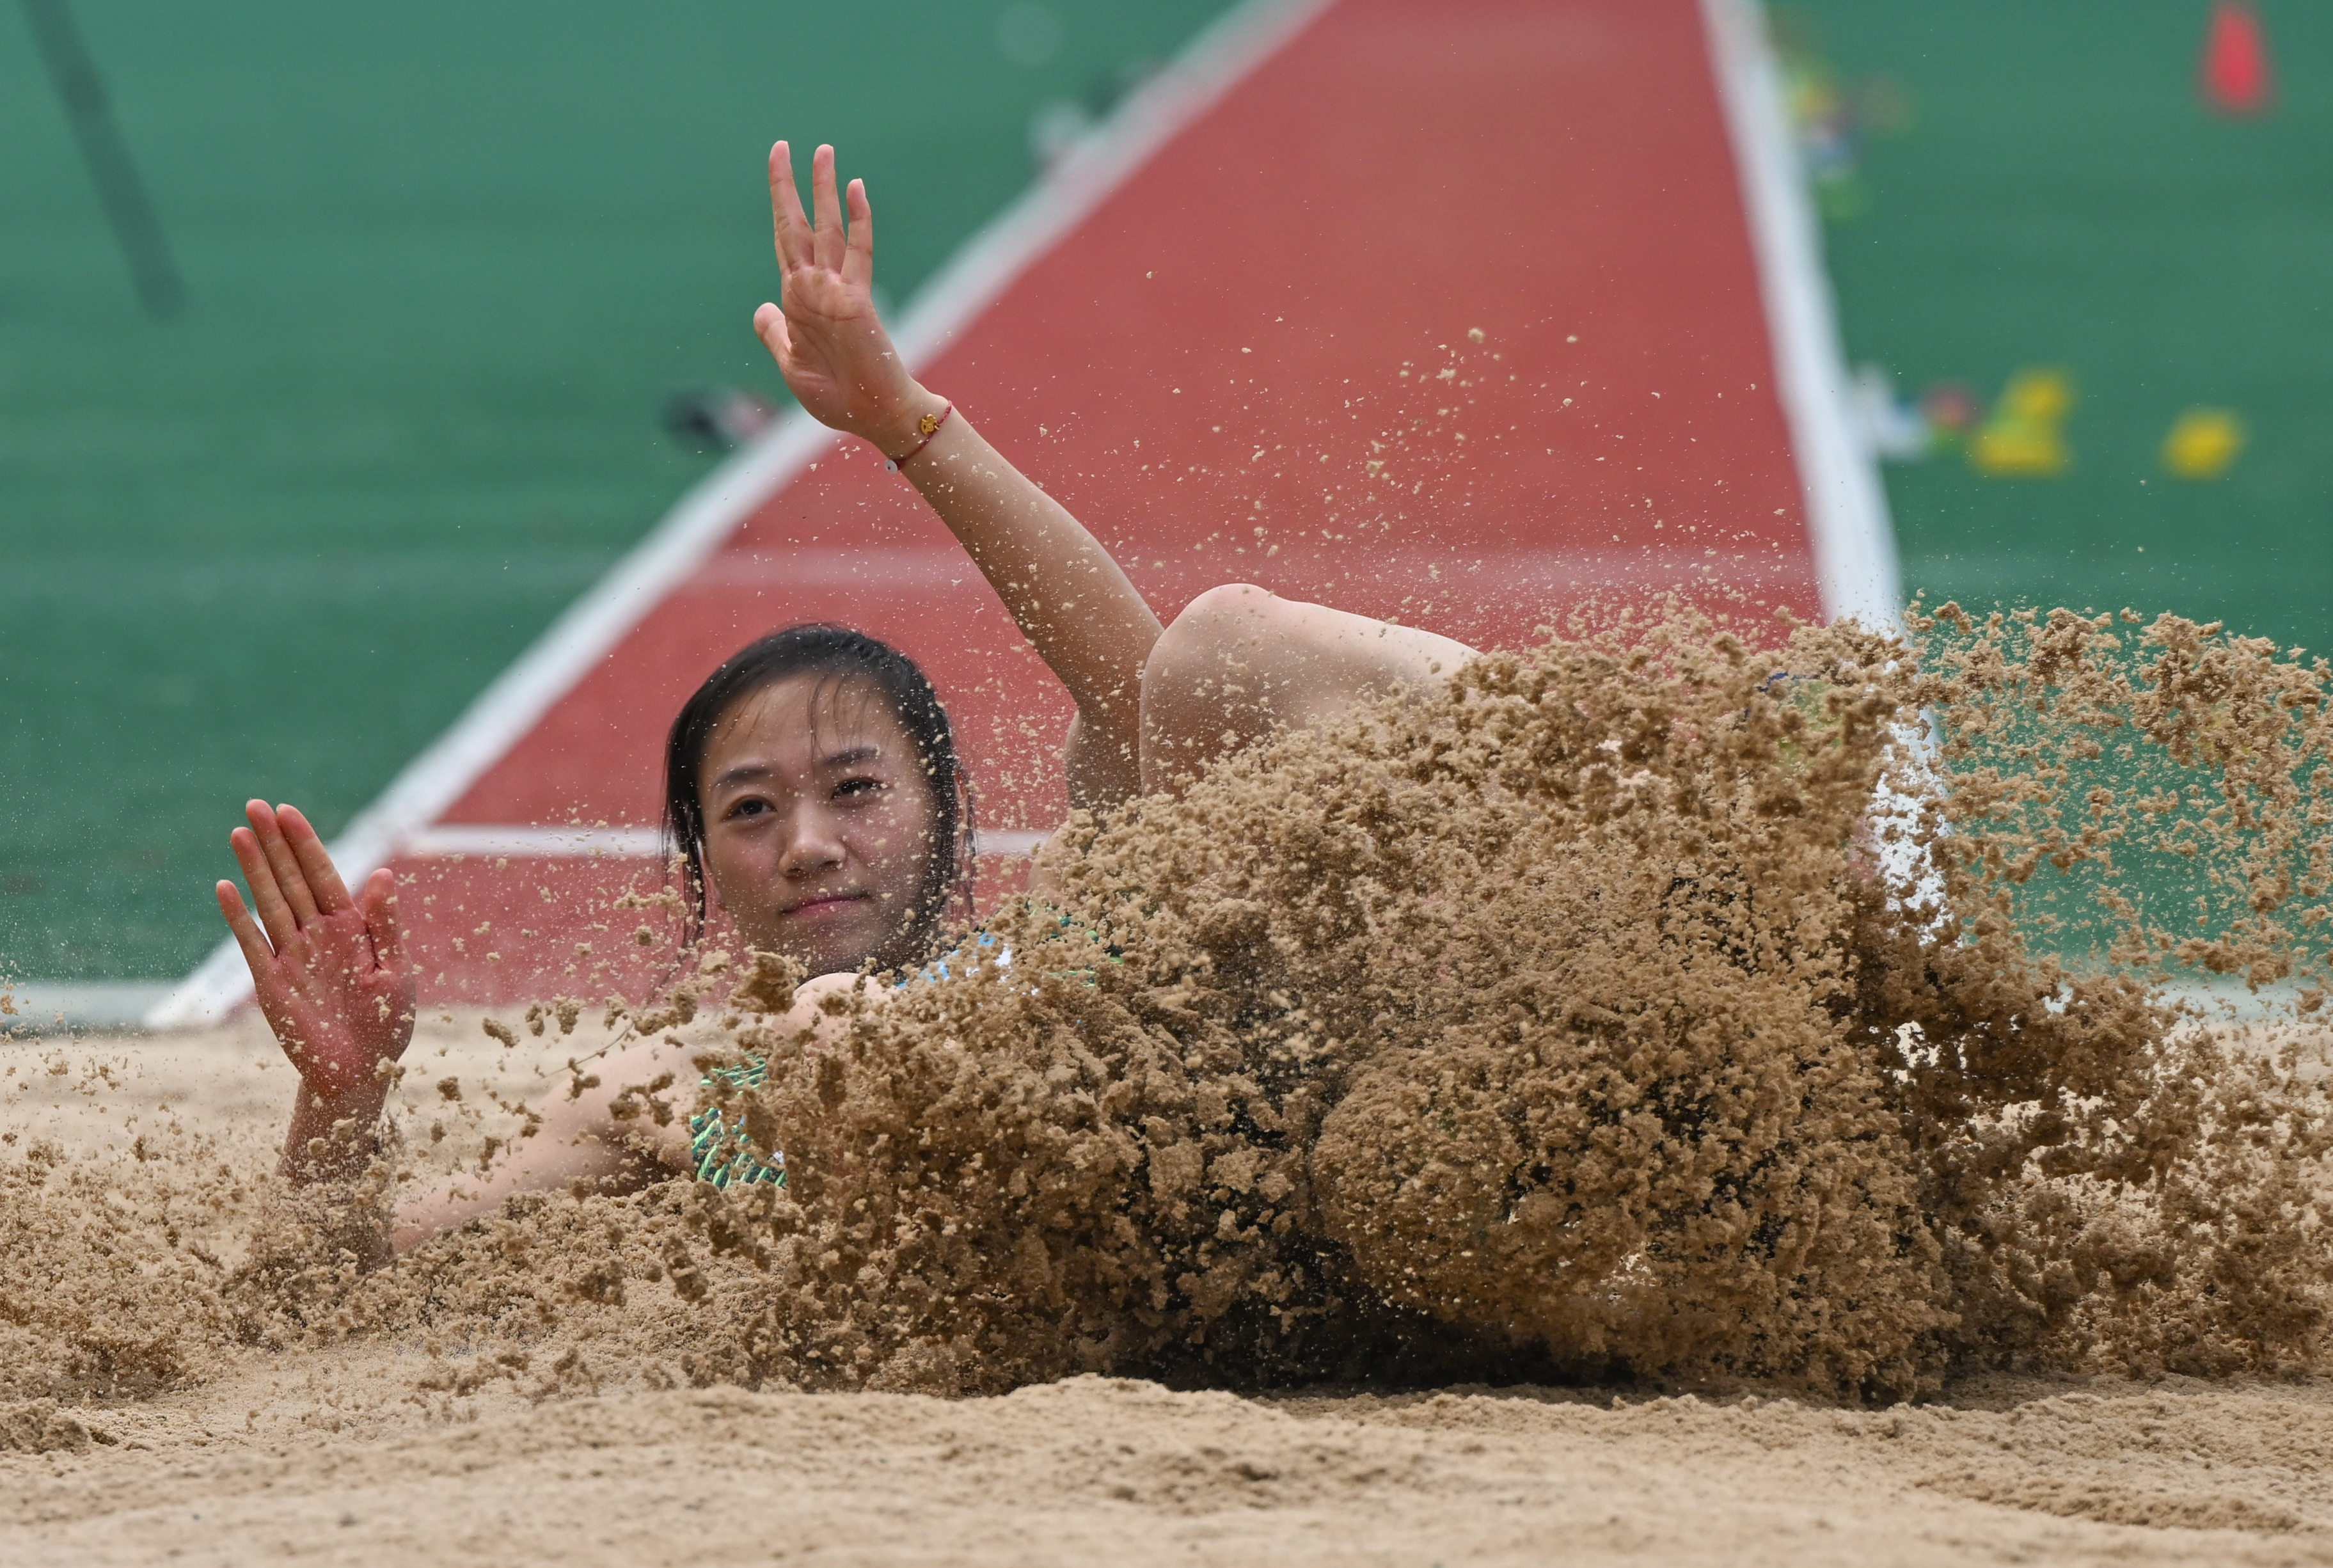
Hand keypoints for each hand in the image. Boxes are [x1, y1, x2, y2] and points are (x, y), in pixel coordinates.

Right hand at [216, 801, 415, 1112]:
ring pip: (270, 902)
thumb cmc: (386, 1024)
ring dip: (254, 869)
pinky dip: (238, 917)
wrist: (360, 1074)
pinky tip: (224, 888)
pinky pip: (251, 943)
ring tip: (238, 832)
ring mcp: (291, 956)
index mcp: (351, 928)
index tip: (287, 811)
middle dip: (274, 843)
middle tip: (254, 804)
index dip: (306, 843)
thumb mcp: (396, 971)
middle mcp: (317, 935)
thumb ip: (386, 925)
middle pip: (292, 879)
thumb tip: (383, 875)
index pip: (324, 875)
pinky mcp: (270, 982)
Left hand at [752, 141, 941, 453]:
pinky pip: (857, 252)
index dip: (778, 207)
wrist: (872, 416)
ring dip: (824, 189)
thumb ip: (775, 334)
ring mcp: (836, 290)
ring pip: (828, 228)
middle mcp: (815, 288)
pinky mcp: (856, 300)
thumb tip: (761, 309)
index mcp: (797, 301)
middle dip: (790, 186)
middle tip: (782, 146)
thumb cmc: (837, 398)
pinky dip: (858, 220)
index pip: (785, 242)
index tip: (777, 174)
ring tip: (823, 151)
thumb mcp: (790, 364)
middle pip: (800, 225)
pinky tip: (855, 188)